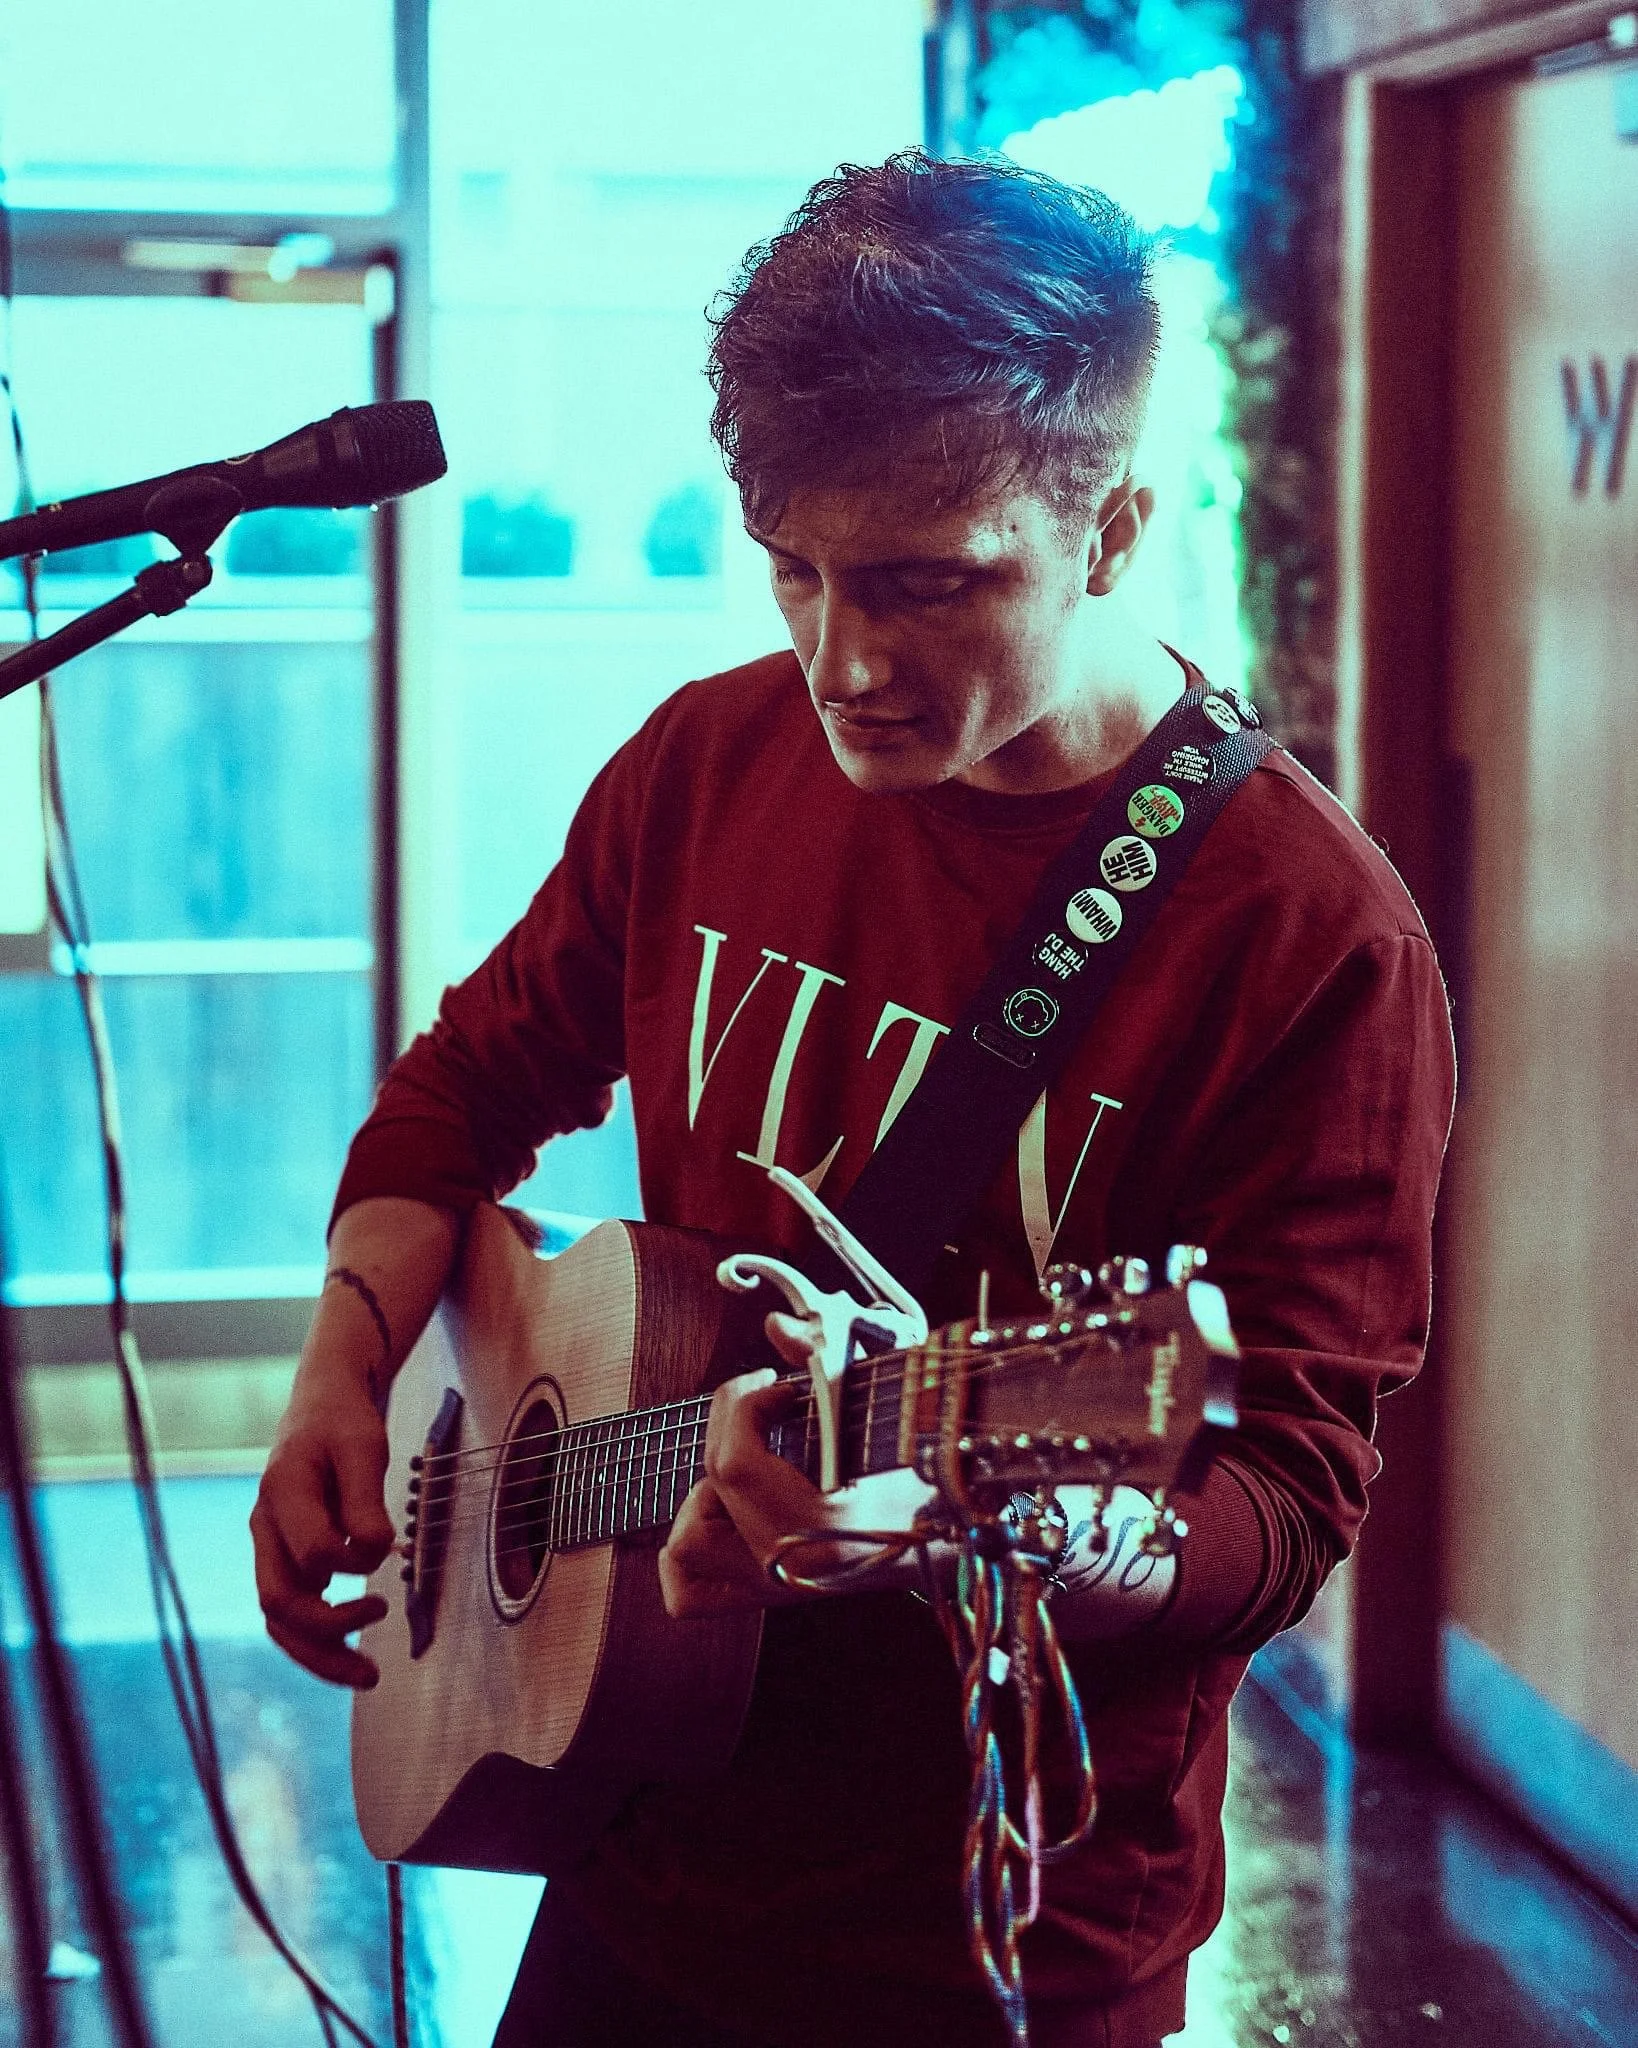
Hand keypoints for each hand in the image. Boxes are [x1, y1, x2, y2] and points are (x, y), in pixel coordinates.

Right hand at [251, 1358, 395, 1686]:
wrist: (319, 1405)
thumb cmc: (344, 1423)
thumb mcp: (363, 1446)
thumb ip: (365, 1499)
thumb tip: (373, 1553)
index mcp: (282, 1493)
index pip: (311, 1552)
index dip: (353, 1563)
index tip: (388, 1553)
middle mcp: (266, 1526)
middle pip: (279, 1603)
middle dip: (326, 1640)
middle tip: (375, 1664)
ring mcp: (271, 1546)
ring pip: (279, 1618)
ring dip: (318, 1654)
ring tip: (366, 1675)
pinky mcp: (284, 1558)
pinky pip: (291, 1610)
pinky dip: (317, 1638)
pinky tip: (350, 1649)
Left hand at [658, 1312, 934, 1618]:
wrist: (959, 1537)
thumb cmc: (933, 1471)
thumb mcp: (892, 1405)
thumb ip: (829, 1359)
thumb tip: (777, 1326)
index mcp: (819, 1531)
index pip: (733, 1463)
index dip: (745, 1406)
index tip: (782, 1387)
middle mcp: (789, 1566)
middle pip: (712, 1482)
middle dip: (732, 1424)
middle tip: (770, 1405)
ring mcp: (776, 1584)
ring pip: (686, 1541)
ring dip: (706, 1490)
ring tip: (751, 1465)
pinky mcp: (770, 1592)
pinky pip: (688, 1591)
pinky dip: (689, 1549)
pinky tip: (716, 1514)